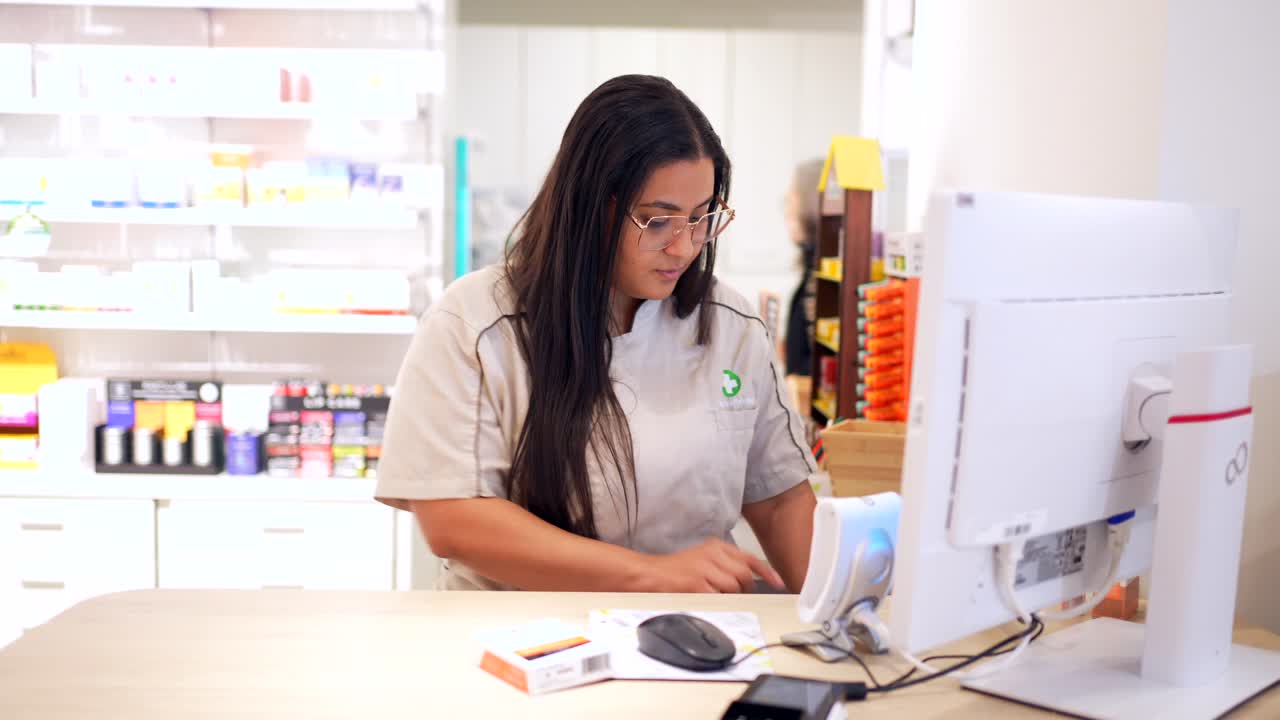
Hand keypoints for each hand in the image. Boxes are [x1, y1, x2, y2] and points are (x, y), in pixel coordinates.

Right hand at [635, 538, 785, 592]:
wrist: (650, 574)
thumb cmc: (676, 571)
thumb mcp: (704, 559)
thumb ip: (725, 565)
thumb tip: (747, 580)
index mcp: (716, 546)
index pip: (749, 558)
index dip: (767, 572)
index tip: (778, 582)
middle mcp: (713, 554)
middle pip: (744, 575)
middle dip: (743, 589)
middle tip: (732, 594)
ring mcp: (705, 568)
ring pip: (734, 587)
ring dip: (728, 596)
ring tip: (712, 595)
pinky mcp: (697, 583)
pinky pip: (719, 597)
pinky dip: (715, 601)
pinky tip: (704, 598)